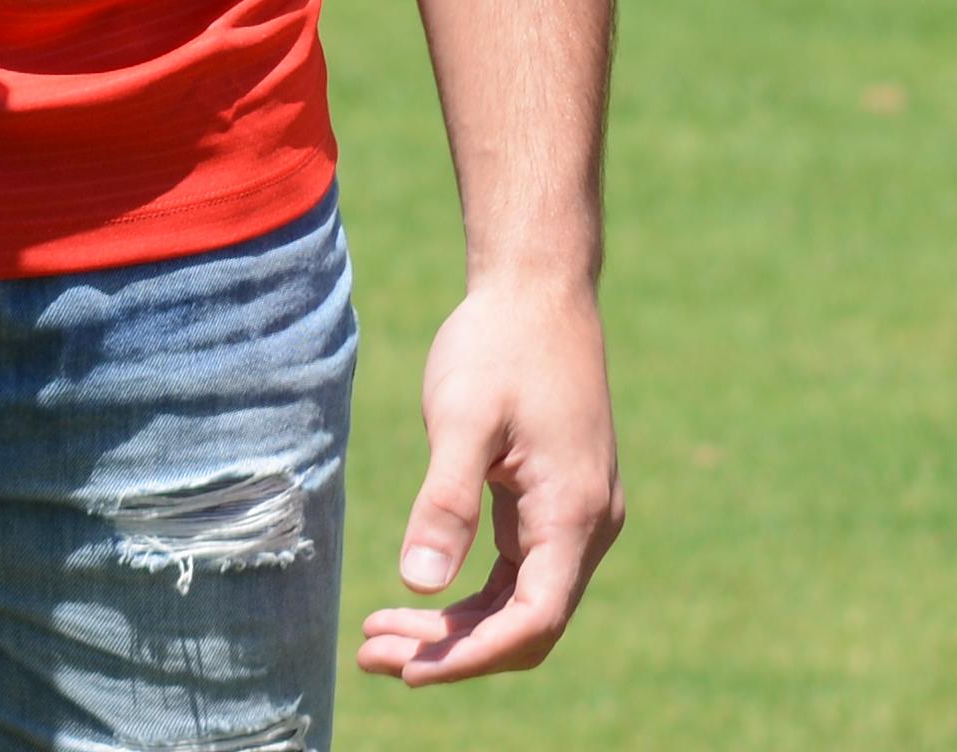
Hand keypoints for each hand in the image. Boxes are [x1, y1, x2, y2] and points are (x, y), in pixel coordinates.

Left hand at [358, 275, 620, 686]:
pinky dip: (469, 597)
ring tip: (376, 637)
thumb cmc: (499, 344)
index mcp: (574, 513)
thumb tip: (419, 583)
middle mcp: (588, 527)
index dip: (471, 657)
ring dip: (455, 630)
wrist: (537, 288)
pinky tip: (415, 600)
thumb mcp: (463, 417)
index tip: (408, 669)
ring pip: (520, 605)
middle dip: (451, 651)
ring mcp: (576, 517)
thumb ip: (446, 501)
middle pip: (526, 626)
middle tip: (369, 653)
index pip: (533, 622)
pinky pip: (517, 575)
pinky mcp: (555, 505)